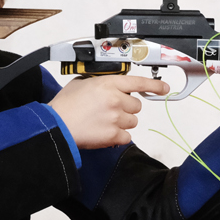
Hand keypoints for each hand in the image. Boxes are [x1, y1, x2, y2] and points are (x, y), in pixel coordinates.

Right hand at [46, 75, 168, 147]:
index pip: (138, 82)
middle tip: (109, 111)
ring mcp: (116, 117)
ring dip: (121, 123)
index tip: (164, 88)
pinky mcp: (114, 134)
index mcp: (108, 83)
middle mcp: (115, 99)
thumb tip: (109, 86)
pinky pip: (126, 136)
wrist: (56, 125)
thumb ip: (100, 83)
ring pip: (132, 121)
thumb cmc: (64, 106)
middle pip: (136, 105)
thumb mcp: (81, 83)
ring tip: (103, 122)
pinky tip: (103, 132)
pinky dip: (117, 137)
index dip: (154, 85)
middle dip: (126, 109)